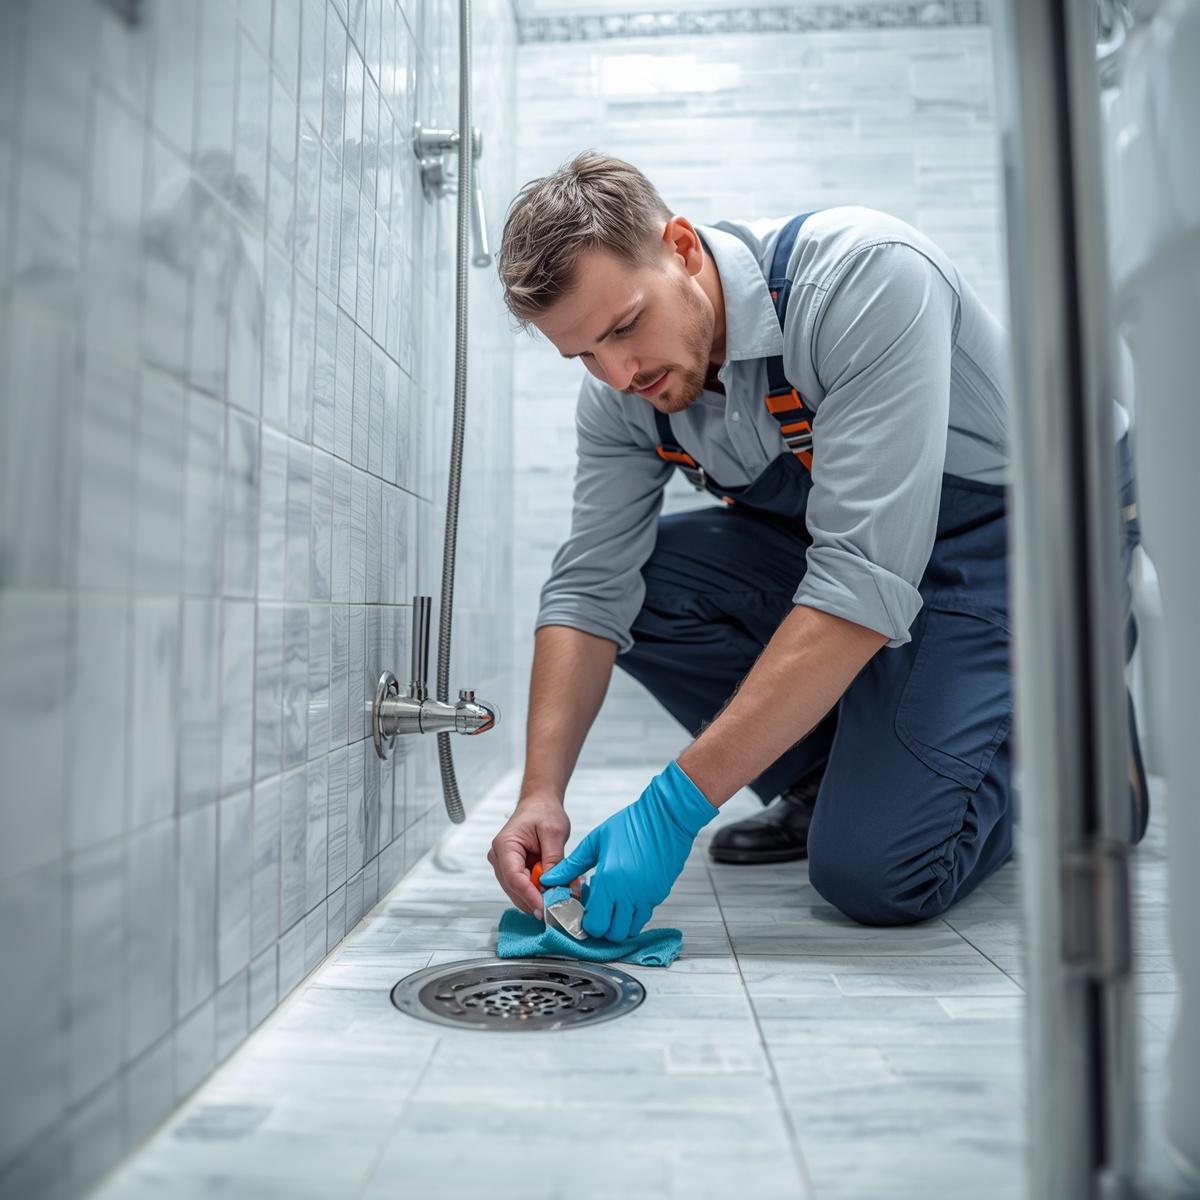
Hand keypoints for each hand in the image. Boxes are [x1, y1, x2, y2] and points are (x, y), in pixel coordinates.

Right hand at [488, 794, 570, 918]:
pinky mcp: (513, 870)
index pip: (514, 877)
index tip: (545, 908)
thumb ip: (554, 859)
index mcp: (505, 845)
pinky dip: (539, 893)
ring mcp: (504, 866)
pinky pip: (525, 888)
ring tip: (562, 898)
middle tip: (559, 908)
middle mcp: (499, 858)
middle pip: (514, 889)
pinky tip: (555, 892)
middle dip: (536, 900)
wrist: (539, 804)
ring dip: (539, 898)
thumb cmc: (543, 811)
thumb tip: (553, 886)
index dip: (529, 895)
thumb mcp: (554, 833)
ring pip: (519, 892)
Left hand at [540, 761, 717, 939]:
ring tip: (611, 904)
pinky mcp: (659, 894)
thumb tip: (550, 878)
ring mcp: (647, 896)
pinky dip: (633, 914)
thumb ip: (572, 865)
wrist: (667, 816)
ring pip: (630, 929)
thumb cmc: (632, 824)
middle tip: (595, 911)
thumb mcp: (595, 842)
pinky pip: (644, 916)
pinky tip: (625, 896)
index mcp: (610, 880)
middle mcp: (630, 894)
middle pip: (612, 933)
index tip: (582, 912)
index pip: (595, 923)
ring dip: (618, 923)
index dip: (586, 922)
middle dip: (602, 927)